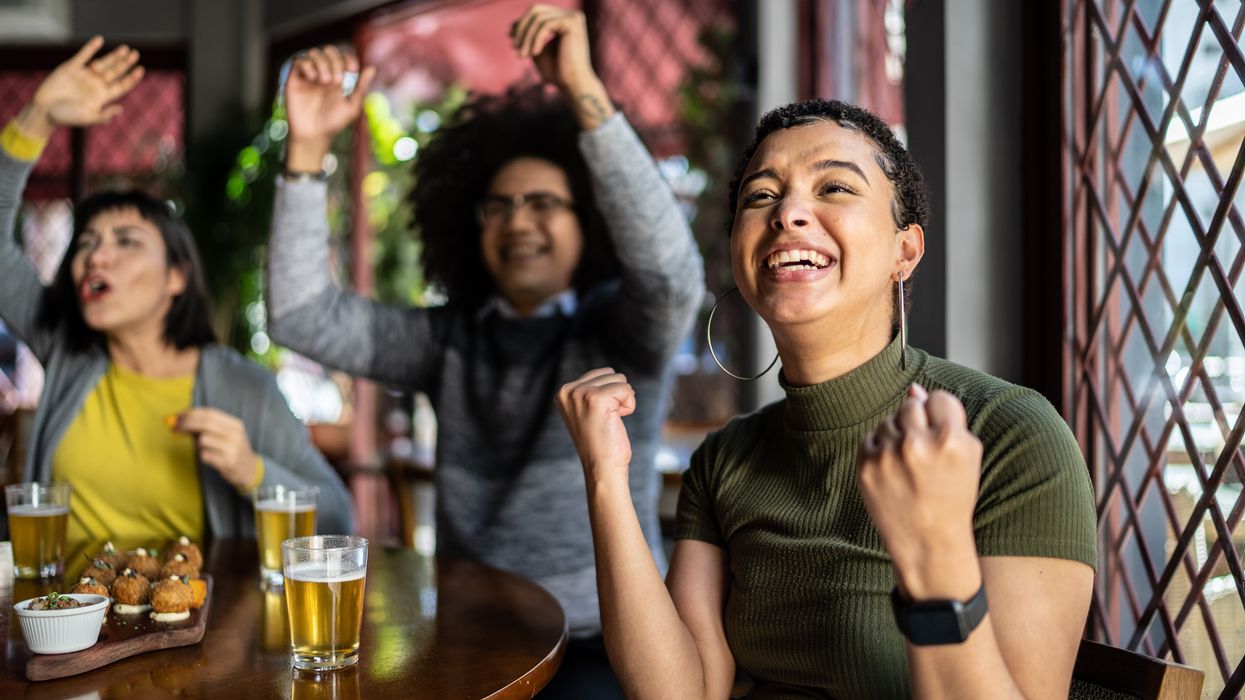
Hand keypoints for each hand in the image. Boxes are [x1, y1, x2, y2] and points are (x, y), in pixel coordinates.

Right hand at [20, 36, 143, 139]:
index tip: (141, 69)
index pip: (121, 85)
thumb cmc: (66, 118)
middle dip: (125, 63)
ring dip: (113, 56)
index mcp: (102, 96)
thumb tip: (121, 109)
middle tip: (135, 54)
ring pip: (103, 63)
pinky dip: (91, 48)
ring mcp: (84, 75)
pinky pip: (83, 56)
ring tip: (125, 48)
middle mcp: (95, 84)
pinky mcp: (70, 68)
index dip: (131, 78)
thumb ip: (103, 115)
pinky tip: (100, 40)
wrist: (44, 110)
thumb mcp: (87, 118)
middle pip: (115, 72)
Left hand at [172, 408, 258, 490]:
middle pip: (205, 423)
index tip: (178, 416)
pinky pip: (204, 455)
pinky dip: (203, 456)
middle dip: (187, 424)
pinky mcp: (228, 461)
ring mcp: (232, 448)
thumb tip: (182, 420)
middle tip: (176, 428)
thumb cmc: (232, 449)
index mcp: (234, 424)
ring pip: (203, 440)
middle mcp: (235, 434)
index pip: (209, 413)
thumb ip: (208, 426)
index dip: (191, 413)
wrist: (249, 469)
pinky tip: (211, 458)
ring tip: (204, 449)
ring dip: (197, 444)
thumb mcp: (227, 434)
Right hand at [283, 45, 375, 171]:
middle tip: (337, 80)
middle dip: (335, 61)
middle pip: (329, 50)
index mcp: (340, 77)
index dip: (349, 58)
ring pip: (314, 53)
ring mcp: (310, 74)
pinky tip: (313, 78)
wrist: (313, 134)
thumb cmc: (334, 122)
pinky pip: (299, 60)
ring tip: (324, 81)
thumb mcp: (352, 106)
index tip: (352, 70)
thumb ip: (361, 87)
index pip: (344, 56)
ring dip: (322, 63)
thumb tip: (372, 68)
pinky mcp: (295, 78)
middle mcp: (325, 72)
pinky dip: (307, 65)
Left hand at [511, 5, 596, 90]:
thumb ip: (529, 35)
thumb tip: (512, 23)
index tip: (510, 37)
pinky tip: (534, 54)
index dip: (521, 23)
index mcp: (564, 19)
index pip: (537, 12)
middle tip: (514, 46)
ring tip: (522, 55)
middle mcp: (571, 14)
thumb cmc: (556, 71)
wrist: (573, 84)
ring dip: (526, 37)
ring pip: (538, 18)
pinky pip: (545, 26)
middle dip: (521, 28)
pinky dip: (535, 40)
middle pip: (536, 10)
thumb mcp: (537, 48)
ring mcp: (573, 17)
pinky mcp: (571, 23)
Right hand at [555, 368, 634, 482]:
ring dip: (622, 401)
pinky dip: (629, 406)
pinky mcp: (596, 399)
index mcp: (562, 392)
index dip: (608, 395)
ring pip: (620, 380)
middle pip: (610, 374)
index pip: (600, 374)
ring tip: (609, 421)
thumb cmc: (600, 442)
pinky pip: (627, 390)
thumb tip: (609, 372)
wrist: (602, 468)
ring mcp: (580, 394)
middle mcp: (567, 390)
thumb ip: (590, 390)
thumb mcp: (587, 410)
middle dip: (616, 396)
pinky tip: (616, 422)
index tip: (598, 417)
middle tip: (605, 420)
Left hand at [857, 384, 983, 599]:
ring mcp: (888, 455)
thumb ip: (947, 418)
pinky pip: (870, 438)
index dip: (940, 415)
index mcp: (950, 440)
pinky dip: (880, 450)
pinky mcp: (865, 466)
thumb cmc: (952, 497)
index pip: (938, 398)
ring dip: (897, 436)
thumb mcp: (966, 458)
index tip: (941, 435)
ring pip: (888, 421)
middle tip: (924, 452)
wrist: (927, 541)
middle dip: (917, 423)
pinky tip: (893, 472)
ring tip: (909, 465)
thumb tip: (913, 389)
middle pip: (909, 405)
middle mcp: (917, 444)